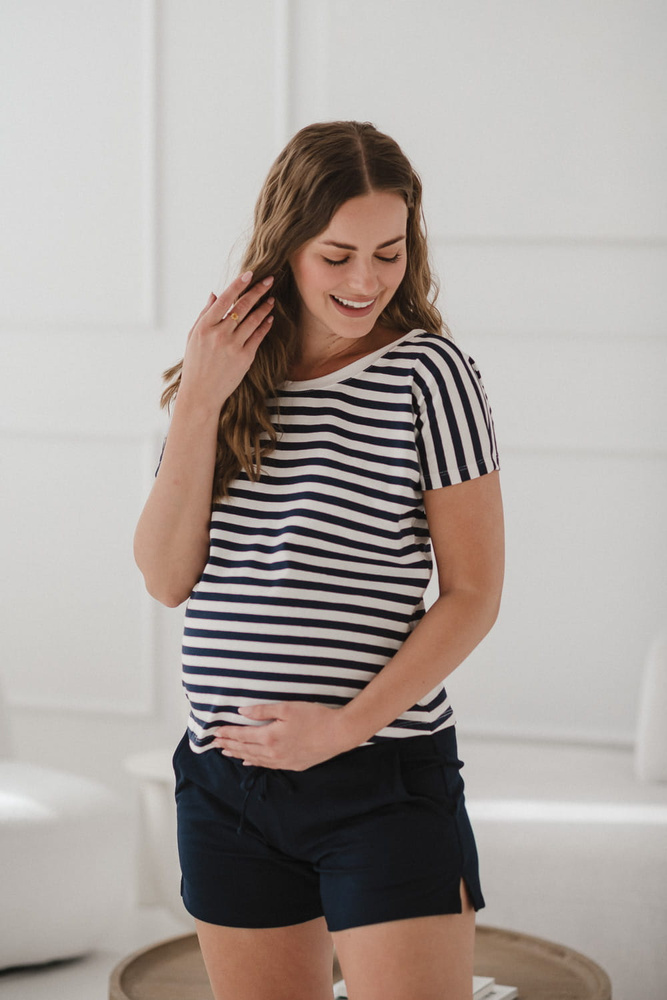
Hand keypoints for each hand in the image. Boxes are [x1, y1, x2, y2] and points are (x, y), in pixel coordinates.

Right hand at [177, 270, 274, 412]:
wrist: (201, 393)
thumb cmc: (195, 364)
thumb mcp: (193, 337)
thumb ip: (204, 314)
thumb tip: (215, 293)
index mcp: (205, 327)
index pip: (224, 299)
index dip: (238, 285)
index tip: (250, 274)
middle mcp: (219, 334)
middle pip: (242, 307)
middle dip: (257, 291)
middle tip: (269, 279)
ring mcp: (233, 346)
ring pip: (253, 320)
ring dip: (264, 307)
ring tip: (271, 298)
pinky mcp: (245, 358)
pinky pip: (258, 336)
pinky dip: (265, 325)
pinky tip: (270, 317)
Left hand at [210, 702, 356, 770]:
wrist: (338, 734)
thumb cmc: (314, 717)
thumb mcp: (287, 708)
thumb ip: (262, 710)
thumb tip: (241, 711)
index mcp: (269, 737)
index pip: (242, 736)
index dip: (228, 733)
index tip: (215, 732)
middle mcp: (272, 753)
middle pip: (245, 749)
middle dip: (229, 745)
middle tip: (214, 743)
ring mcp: (282, 761)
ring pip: (254, 759)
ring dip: (238, 754)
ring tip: (226, 752)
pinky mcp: (292, 765)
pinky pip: (267, 765)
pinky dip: (254, 762)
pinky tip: (249, 761)